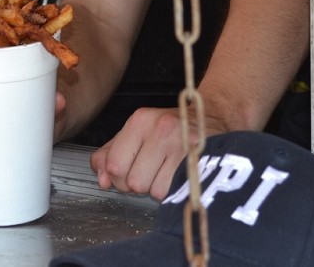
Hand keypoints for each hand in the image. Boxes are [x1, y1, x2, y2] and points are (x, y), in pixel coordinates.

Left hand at [90, 106, 222, 200]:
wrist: (212, 119)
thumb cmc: (169, 130)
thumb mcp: (137, 133)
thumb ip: (111, 155)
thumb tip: (102, 181)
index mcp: (140, 121)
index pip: (114, 165)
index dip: (117, 177)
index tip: (128, 171)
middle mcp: (161, 129)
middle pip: (132, 182)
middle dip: (137, 185)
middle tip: (150, 171)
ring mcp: (182, 144)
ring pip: (153, 191)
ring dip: (157, 188)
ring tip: (166, 171)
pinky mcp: (200, 161)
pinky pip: (174, 193)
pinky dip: (173, 190)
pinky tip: (178, 175)